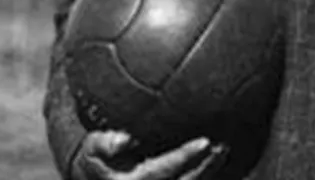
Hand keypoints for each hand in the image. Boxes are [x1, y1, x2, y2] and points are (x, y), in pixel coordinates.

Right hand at [73, 131, 227, 179]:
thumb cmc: (94, 161)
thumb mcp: (90, 151)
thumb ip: (103, 144)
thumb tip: (124, 140)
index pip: (163, 169)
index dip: (185, 156)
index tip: (205, 142)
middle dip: (206, 166)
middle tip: (223, 147)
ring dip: (208, 171)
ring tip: (223, 152)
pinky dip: (202, 175)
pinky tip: (214, 161)